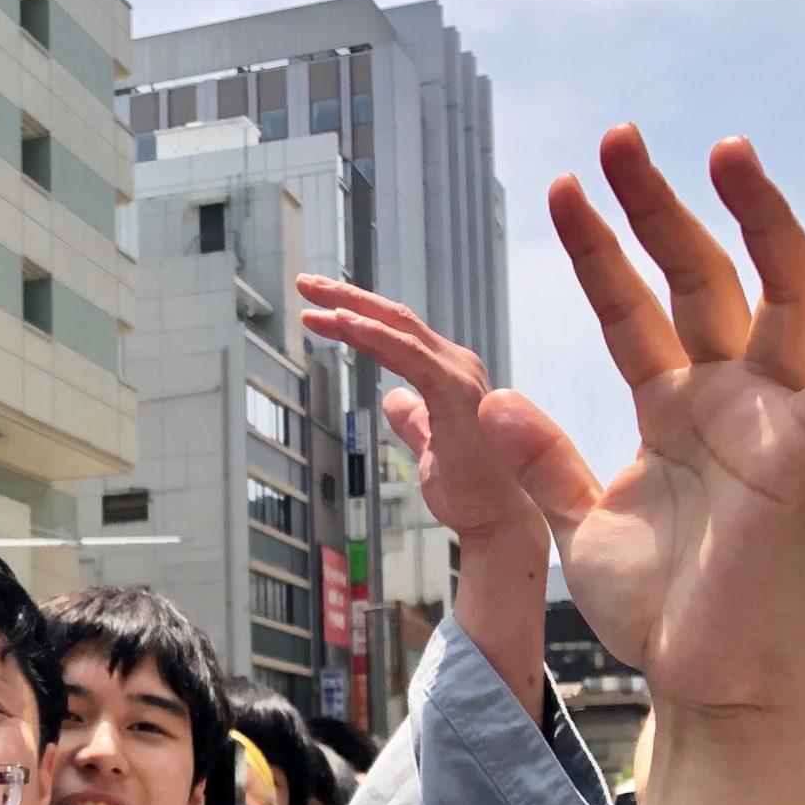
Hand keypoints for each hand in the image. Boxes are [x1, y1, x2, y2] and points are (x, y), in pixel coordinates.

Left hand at [298, 276, 548, 561]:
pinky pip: (405, 354)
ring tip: (311, 296)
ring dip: (351, 308)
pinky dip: (371, 334)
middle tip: (306, 282)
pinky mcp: (453, 392)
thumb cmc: (470, 489)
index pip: (397, 335)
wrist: (497, 523)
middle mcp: (456, 366)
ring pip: (396, 328)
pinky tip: (341, 322)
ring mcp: (458, 376)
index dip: (357, 317)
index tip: (318, 309)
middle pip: (394, 320)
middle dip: (347, 298)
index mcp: (449, 375)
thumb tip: (394, 398)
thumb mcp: (428, 446)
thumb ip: (413, 418)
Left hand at [479, 131, 804, 727]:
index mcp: (673, 409)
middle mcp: (727, 399)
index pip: (632, 308)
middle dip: (661, 207)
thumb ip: (539, 459)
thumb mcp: (576, 523)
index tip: (559, 188)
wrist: (701, 683)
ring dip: (759, 221)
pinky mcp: (804, 453)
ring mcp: (771, 419)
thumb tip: (489, 396)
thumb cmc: (657, 611)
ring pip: (782, 296)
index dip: (597, 249)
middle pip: (701, 278)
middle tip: (618, 138)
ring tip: (724, 149)